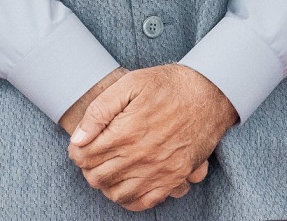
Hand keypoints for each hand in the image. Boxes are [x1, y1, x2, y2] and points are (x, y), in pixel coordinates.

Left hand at [68, 64, 237, 211]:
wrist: (209, 93)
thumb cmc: (169, 85)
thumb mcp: (130, 83)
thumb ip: (99, 110)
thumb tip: (78, 138)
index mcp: (126, 132)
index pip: (85, 156)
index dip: (77, 151)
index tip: (80, 145)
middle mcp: (140, 156)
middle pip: (97, 177)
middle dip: (88, 167)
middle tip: (91, 155)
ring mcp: (158, 170)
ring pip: (117, 193)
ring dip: (106, 183)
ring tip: (107, 168)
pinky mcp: (174, 178)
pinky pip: (144, 201)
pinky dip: (130, 199)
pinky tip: (126, 184)